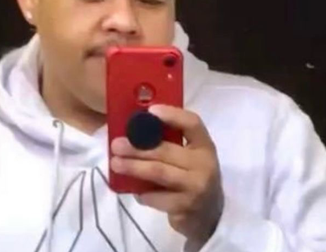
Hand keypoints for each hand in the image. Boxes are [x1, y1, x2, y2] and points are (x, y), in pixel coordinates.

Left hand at [111, 105, 223, 248]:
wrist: (209, 215)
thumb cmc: (193, 179)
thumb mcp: (191, 158)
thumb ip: (172, 144)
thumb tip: (134, 131)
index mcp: (205, 146)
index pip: (192, 123)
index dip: (172, 115)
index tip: (150, 111)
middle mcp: (204, 164)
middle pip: (167, 150)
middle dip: (138, 146)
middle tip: (117, 145)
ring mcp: (196, 186)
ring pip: (159, 172)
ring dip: (134, 167)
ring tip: (116, 163)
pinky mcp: (185, 206)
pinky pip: (156, 197)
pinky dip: (142, 193)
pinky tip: (135, 191)